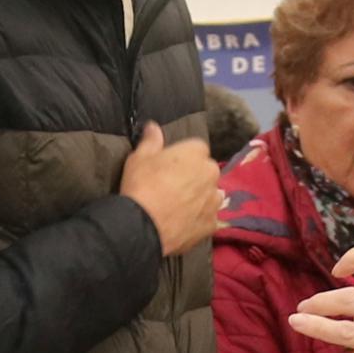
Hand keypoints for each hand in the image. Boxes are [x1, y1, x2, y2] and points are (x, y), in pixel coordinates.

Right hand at [118, 121, 225, 258]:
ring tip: (178, 206)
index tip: (168, 167)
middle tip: (171, 187)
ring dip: (199, 197)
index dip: (182, 158)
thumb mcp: (139, 158)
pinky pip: (208, 217)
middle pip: (205, 171)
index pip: (196, 149)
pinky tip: (183, 222)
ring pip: (210, 194)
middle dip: (193, 176)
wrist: (142, 226)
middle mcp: (211, 172)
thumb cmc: (141, 186)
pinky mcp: (212, 223)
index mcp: (196, 152)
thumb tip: (153, 126)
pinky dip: (199, 218)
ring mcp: (214, 199)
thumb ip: (151, 141)